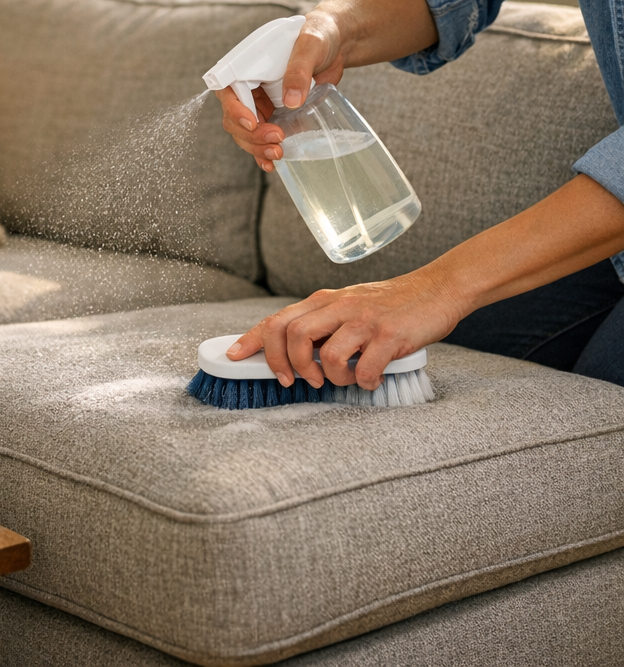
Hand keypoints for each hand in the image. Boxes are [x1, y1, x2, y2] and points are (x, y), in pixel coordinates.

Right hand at [215, 8, 346, 171]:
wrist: (339, 42)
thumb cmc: (319, 33)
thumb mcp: (310, 44)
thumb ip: (298, 69)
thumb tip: (292, 101)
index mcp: (246, 65)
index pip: (228, 91)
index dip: (235, 110)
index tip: (253, 122)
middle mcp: (249, 86)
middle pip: (235, 118)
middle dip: (251, 134)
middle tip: (276, 140)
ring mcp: (262, 102)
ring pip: (247, 132)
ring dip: (257, 147)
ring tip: (277, 154)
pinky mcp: (277, 114)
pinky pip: (263, 137)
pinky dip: (264, 152)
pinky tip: (271, 164)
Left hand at [225, 267, 465, 389]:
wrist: (437, 288)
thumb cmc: (390, 303)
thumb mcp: (348, 305)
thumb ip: (322, 323)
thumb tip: (290, 351)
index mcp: (325, 300)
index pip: (278, 318)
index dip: (252, 339)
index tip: (234, 356)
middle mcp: (340, 306)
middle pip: (291, 333)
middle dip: (286, 364)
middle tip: (296, 381)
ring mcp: (364, 320)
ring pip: (327, 355)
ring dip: (330, 378)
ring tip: (343, 379)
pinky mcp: (390, 335)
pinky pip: (365, 369)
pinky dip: (363, 382)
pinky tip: (371, 379)